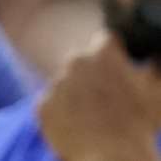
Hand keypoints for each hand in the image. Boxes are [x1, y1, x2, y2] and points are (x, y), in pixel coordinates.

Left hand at [37, 31, 160, 160]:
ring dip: (78, 96)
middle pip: (83, 63)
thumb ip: (154, 63)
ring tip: (96, 117)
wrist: (113, 157)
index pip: (106, 41)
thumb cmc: (141, 123)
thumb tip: (152, 53)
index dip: (116, 57)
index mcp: (103, 52)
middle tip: (109, 100)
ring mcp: (56, 83)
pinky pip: (53, 105)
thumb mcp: (157, 89)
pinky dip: (64, 115)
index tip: (120, 70)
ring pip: (66, 84)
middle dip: (94, 76)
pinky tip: (80, 127)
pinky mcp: (42, 106)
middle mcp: (75, 62)